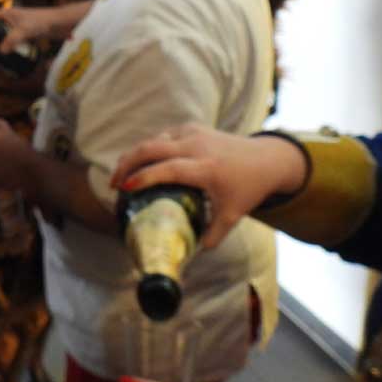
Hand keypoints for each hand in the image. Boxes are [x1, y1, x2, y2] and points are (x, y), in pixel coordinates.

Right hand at [0, 7, 45, 52]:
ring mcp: (18, 26)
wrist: (58, 22)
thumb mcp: (23, 31)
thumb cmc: (40, 22)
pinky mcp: (25, 32)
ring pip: (3, 34)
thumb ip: (11, 41)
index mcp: (6, 14)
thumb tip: (0, 52)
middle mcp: (10, 18)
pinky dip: (8, 46)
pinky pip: (12, 39)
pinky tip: (7, 55)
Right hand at [110, 124, 307, 247]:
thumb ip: (212, 235)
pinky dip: (148, 149)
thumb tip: (190, 253)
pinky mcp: (191, 128)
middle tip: (114, 183)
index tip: (124, 187)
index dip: (144, 177)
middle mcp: (197, 147)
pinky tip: (141, 164)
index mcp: (207, 168)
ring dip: (134, 156)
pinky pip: (162, 136)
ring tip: (121, 175)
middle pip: (152, 147)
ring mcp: (193, 133)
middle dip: (127, 163)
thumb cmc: (248, 188)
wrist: (268, 159)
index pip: (169, 169)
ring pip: (153, 140)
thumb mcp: (233, 216)